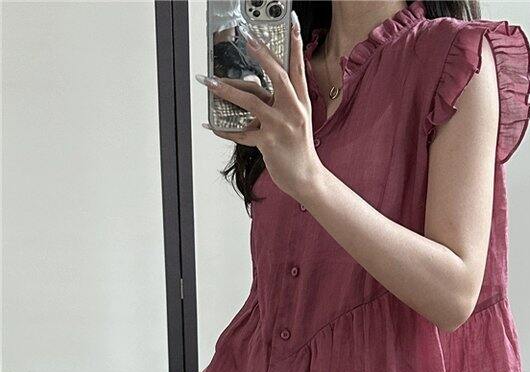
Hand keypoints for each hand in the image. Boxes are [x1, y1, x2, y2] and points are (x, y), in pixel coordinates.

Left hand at [197, 12, 323, 202]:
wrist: (305, 177)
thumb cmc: (298, 148)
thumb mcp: (295, 120)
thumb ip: (277, 102)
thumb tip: (250, 87)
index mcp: (301, 102)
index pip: (298, 67)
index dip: (295, 44)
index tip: (290, 22)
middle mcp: (293, 110)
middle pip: (276, 76)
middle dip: (260, 55)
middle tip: (246, 38)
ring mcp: (280, 126)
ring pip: (250, 101)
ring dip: (226, 89)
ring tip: (208, 82)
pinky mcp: (268, 143)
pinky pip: (241, 132)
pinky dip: (224, 129)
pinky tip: (211, 125)